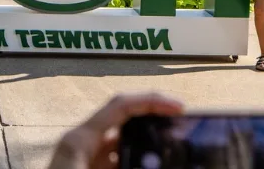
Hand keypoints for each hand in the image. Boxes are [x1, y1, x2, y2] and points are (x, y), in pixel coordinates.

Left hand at [47, 93, 182, 168]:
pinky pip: (117, 158)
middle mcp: (82, 143)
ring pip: (123, 142)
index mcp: (80, 139)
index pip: (120, 105)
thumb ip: (126, 164)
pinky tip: (154, 166)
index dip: (152, 100)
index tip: (179, 107)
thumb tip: (157, 165)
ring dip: (147, 144)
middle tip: (183, 128)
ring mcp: (85, 158)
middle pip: (124, 120)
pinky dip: (136, 160)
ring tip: (174, 147)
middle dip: (154, 120)